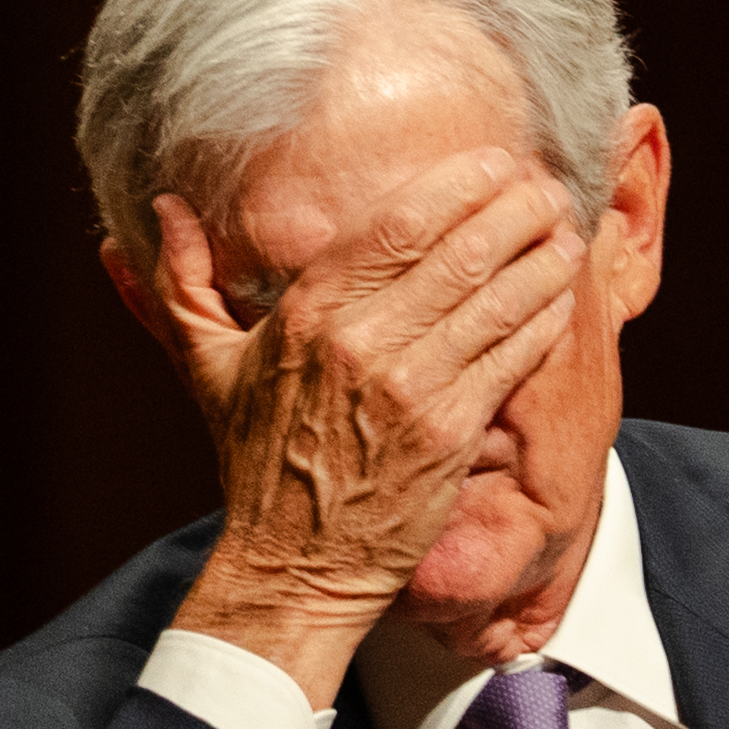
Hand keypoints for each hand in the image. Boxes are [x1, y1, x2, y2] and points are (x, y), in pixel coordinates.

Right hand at [127, 148, 587, 706]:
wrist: (290, 567)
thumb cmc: (256, 465)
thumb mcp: (205, 369)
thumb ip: (181, 282)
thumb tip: (163, 209)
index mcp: (306, 315)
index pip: (395, 226)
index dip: (456, 186)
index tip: (493, 162)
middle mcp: (360, 343)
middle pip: (457, 251)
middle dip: (512, 209)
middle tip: (544, 182)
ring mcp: (410, 388)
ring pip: (494, 299)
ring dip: (540, 256)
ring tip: (565, 226)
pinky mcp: (449, 434)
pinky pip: (510, 358)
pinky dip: (543, 319)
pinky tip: (565, 292)